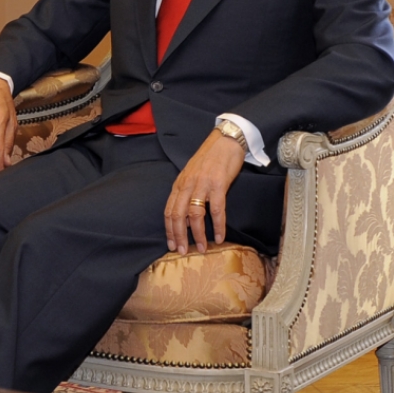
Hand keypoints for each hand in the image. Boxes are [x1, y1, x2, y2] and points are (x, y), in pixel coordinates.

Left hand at [164, 130, 245, 254]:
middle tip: (181, 251)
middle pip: (178, 215)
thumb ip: (186, 191)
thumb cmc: (209, 159)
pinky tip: (219, 237)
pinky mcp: (218, 185)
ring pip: (195, 214)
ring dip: (197, 234)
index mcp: (179, 184)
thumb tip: (185, 213)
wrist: (224, 141)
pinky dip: (217, 226)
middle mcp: (187, 185)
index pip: (169, 210)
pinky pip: (217, 210)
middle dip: (178, 235)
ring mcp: (202, 185)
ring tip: (201, 248)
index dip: (169, 229)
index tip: (170, 244)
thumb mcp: (191, 175)